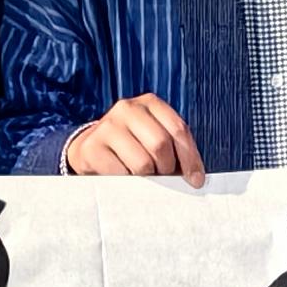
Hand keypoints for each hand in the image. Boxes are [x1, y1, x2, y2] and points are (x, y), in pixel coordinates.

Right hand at [65, 93, 205, 183]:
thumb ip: (174, 149)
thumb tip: (195, 178)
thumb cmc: (132, 147)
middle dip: (166, 168)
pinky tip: (124, 177)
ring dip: (147, 178)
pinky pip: (121, 174)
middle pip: (160, 145)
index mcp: (149, 103)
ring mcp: (107, 126)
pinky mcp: (92, 147)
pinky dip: (127, 182)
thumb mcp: (153, 138)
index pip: (178, 129)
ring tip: (142, 176)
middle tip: (161, 176)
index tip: (196, 180)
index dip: (190, 158)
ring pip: (142, 163)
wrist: (91, 148)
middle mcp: (127, 108)